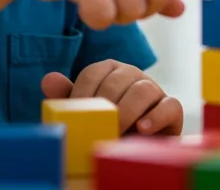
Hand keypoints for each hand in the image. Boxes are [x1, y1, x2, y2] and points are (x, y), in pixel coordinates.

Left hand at [41, 62, 182, 134]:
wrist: (134, 148)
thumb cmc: (106, 125)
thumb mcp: (85, 113)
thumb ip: (68, 97)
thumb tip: (48, 79)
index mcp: (109, 71)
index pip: (93, 73)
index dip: (82, 94)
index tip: (76, 115)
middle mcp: (132, 75)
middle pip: (118, 80)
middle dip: (105, 105)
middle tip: (97, 128)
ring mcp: (154, 89)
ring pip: (143, 89)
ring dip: (127, 111)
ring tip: (117, 131)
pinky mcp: (172, 108)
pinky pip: (170, 105)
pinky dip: (156, 117)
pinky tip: (142, 129)